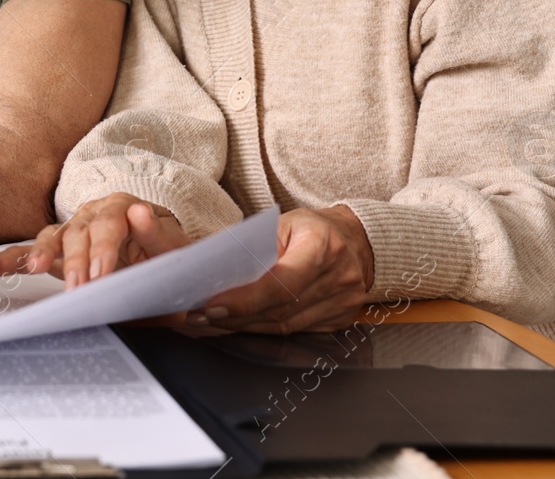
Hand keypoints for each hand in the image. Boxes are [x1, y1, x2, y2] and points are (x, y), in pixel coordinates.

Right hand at [0, 192, 190, 286]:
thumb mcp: (173, 246)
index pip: (109, 222)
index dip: (104, 246)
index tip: (102, 272)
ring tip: (32, 268)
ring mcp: (69, 232)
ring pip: (49, 239)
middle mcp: (90, 215)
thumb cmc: (164, 255)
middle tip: (78, 286)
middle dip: (75, 259)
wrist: (161, 263)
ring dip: (38, 255)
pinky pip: (24, 255)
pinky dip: (2, 262)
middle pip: (77, 231)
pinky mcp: (54, 252)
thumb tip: (140, 212)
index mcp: (119, 208)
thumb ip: (157, 233)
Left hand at [194, 206, 373, 333]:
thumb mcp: (281, 224)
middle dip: (236, 316)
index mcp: (322, 245)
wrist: (354, 239)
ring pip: (286, 327)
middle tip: (199, 316)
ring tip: (213, 321)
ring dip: (245, 326)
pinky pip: (296, 331)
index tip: (211, 306)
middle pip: (280, 310)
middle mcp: (339, 276)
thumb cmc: (310, 228)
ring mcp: (344, 302)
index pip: (281, 284)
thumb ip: (253, 248)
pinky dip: (265, 329)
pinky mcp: (341, 320)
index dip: (244, 300)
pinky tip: (242, 324)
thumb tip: (214, 273)